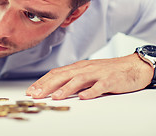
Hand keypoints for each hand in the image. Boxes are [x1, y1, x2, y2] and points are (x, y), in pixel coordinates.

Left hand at [26, 53, 153, 99]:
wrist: (132, 66)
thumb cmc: (107, 71)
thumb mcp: (86, 73)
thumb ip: (72, 79)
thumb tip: (54, 88)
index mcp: (77, 67)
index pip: (55, 73)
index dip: (42, 82)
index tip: (31, 91)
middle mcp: (84, 68)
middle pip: (62, 76)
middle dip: (47, 86)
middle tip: (36, 95)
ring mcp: (97, 73)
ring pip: (78, 80)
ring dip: (65, 89)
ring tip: (55, 97)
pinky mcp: (110, 80)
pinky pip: (100, 86)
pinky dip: (91, 92)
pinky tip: (83, 98)